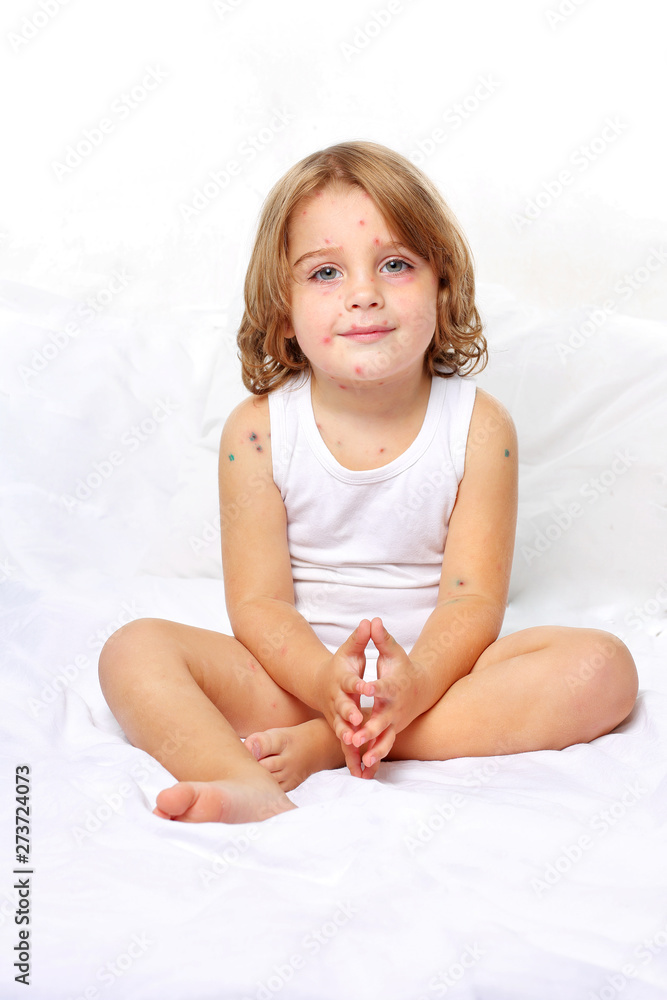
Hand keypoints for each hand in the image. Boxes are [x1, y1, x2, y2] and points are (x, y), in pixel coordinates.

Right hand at [316, 619, 372, 777]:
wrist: (321, 684)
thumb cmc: (340, 665)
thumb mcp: (350, 650)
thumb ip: (362, 638)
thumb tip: (371, 620)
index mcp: (342, 680)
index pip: (350, 681)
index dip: (358, 683)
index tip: (367, 685)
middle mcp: (337, 700)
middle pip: (343, 708)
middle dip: (350, 714)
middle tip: (358, 720)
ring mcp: (337, 717)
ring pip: (343, 730)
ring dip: (348, 739)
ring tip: (355, 747)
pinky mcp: (341, 730)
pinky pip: (347, 747)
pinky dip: (353, 759)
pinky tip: (362, 773)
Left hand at [349, 617, 421, 771]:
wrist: (421, 688)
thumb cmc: (402, 667)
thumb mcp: (392, 652)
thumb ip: (381, 638)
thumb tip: (373, 620)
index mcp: (391, 687)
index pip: (382, 687)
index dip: (374, 687)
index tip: (365, 689)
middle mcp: (393, 708)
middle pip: (382, 720)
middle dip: (369, 729)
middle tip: (356, 736)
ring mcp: (394, 722)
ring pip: (384, 739)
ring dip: (374, 749)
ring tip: (364, 759)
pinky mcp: (392, 732)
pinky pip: (383, 746)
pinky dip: (376, 756)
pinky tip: (365, 768)